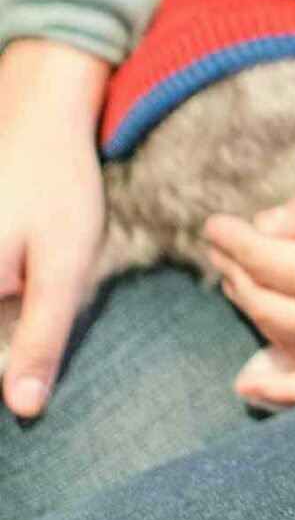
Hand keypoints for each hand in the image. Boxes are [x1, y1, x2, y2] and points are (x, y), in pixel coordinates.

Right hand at [0, 40, 109, 418]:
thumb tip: (23, 409)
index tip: (26, 397)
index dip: (9, 368)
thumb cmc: (56, 183)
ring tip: (27, 296)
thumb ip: (40, 338)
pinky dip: (5, 295)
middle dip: (10, 340)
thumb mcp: (64, 264)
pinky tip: (18, 284)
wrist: (39, 110)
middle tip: (32, 322)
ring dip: (9, 320)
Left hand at [203, 180, 294, 409]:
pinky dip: (279, 380)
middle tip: (221, 246)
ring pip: (284, 339)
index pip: (270, 260)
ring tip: (235, 281)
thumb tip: (268, 224)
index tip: (212, 224)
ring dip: (253, 309)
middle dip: (237, 272)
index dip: (235, 240)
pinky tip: (254, 377)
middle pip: (268, 303)